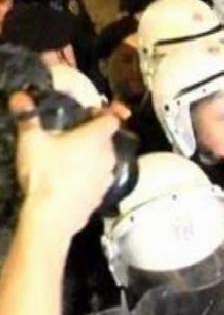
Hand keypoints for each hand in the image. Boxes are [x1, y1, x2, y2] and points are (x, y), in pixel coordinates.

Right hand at [10, 92, 127, 233]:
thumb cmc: (45, 174)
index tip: (94, 112)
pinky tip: (70, 179)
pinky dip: (88, 176)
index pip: (113, 118)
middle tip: (72, 134)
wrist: (52, 216)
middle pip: (107, 139)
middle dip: (93, 135)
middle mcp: (108, 156)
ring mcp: (107, 177)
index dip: (106, 113)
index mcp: (97, 137)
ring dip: (91, 157)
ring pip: (103, 160)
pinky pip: (98, 180)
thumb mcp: (31, 141)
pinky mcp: (101, 195)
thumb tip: (20, 97)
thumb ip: (28, 117)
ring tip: (68, 158)